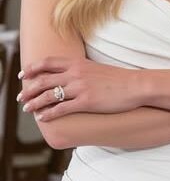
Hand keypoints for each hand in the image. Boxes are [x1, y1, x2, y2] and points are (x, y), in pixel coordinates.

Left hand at [18, 57, 142, 121]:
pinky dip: (49, 114)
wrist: (137, 86)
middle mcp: (76, 74)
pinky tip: (43, 117)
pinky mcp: (86, 102)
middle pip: (43, 80)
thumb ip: (80, 70)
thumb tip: (69, 76)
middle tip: (21, 97)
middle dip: (29, 90)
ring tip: (28, 108)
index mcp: (78, 63)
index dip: (32, 69)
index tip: (23, 75)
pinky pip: (61, 109)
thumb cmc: (119, 79)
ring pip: (49, 96)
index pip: (47, 63)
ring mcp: (80, 88)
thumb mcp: (96, 68)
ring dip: (34, 103)